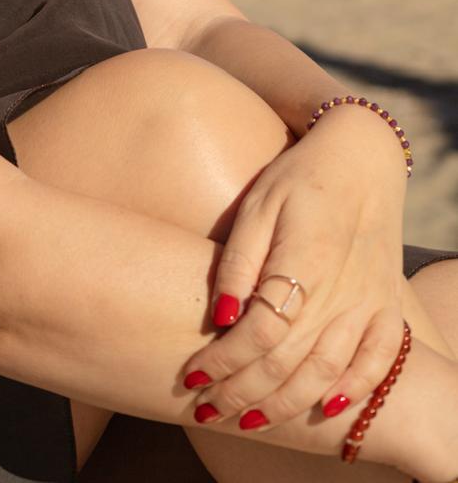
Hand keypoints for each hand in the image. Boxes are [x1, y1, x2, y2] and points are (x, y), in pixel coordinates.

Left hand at [177, 113, 408, 434]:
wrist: (363, 159)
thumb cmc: (300, 178)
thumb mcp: (259, 202)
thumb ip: (239, 259)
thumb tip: (221, 316)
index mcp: (305, 259)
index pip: (261, 331)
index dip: (225, 361)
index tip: (192, 374)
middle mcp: (341, 289)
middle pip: (289, 360)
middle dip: (244, 392)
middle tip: (207, 409)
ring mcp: (370, 300)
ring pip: (329, 371)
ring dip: (287, 405)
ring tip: (248, 421)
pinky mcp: (388, 304)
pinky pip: (379, 360)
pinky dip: (356, 390)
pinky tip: (327, 409)